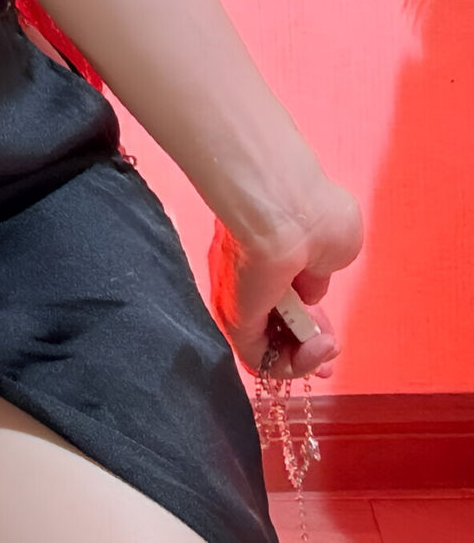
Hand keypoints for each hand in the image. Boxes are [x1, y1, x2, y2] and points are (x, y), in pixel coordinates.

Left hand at [208, 176, 362, 381]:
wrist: (284, 205)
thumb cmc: (314, 214)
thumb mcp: (335, 245)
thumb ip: (320, 272)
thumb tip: (310, 286)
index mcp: (274, 253)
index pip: (287, 299)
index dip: (311, 322)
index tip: (330, 336)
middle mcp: (253, 277)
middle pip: (276, 327)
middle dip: (309, 347)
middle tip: (329, 352)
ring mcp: (241, 297)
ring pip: (267, 347)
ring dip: (306, 357)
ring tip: (326, 347)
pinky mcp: (235, 318)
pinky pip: (259, 358)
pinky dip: (293, 363)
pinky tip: (317, 347)